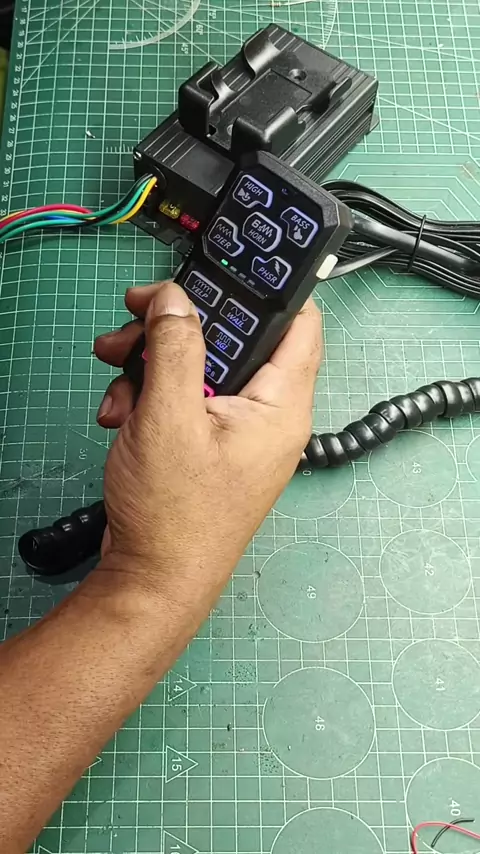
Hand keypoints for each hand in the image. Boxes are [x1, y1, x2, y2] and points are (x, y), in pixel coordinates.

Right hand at [93, 281, 321, 620]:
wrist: (150, 580)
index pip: (299, 322)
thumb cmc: (176, 517)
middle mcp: (264, 415)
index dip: (267, 287)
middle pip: (233, 339)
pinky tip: (121, 411)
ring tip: (118, 370)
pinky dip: (148, 393)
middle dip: (180, 326)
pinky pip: (181, 396)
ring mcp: (233, 430)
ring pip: (198, 364)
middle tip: (141, 316)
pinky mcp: (204, 442)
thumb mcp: (170, 417)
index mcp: (279, 406)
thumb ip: (174, 348)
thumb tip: (174, 300)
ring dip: (152, 360)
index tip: (225, 264)